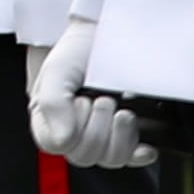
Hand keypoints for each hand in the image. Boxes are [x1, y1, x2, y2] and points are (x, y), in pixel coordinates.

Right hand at [25, 19, 149, 167]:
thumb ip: (53, 104)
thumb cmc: (80, 49)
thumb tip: (63, 140)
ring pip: (109, 159)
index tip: (81, 101)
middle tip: (103, 100)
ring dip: (119, 136)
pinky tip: (144, 146)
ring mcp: (101, 134)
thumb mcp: (58, 70)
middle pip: (84, 156)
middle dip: (98, 128)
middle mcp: (73, 131)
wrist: (109, 34)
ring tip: (123, 111)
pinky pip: (132, 158)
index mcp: (49, 119)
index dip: (73, 128)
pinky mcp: (125, 135)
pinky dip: (139, 154)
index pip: (56, 146)